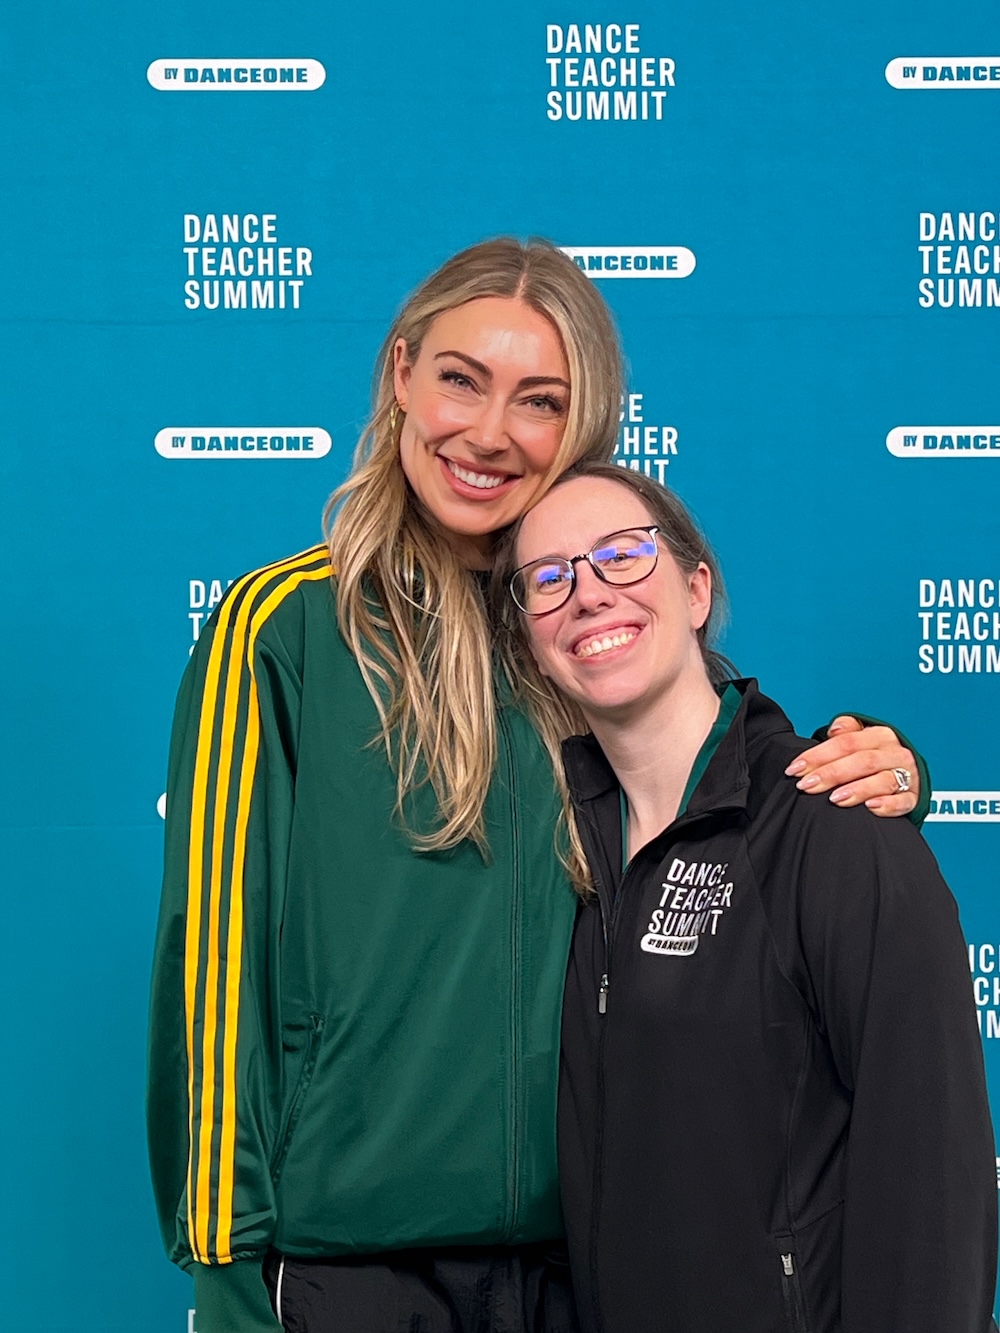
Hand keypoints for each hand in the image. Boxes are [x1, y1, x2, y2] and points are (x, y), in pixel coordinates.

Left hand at [784, 716, 918, 817]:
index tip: (795, 769)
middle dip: (831, 774)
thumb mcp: (860, 740)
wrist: (906, 778)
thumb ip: (846, 730)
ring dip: (857, 789)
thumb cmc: (873, 760)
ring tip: (835, 798)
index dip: (818, 755)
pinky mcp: (913, 798)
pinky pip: (903, 801)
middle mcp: (894, 753)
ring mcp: (907, 776)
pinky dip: (888, 805)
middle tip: (807, 785)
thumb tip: (834, 729)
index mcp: (879, 736)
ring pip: (883, 780)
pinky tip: (871, 808)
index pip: (846, 743)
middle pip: (862, 761)